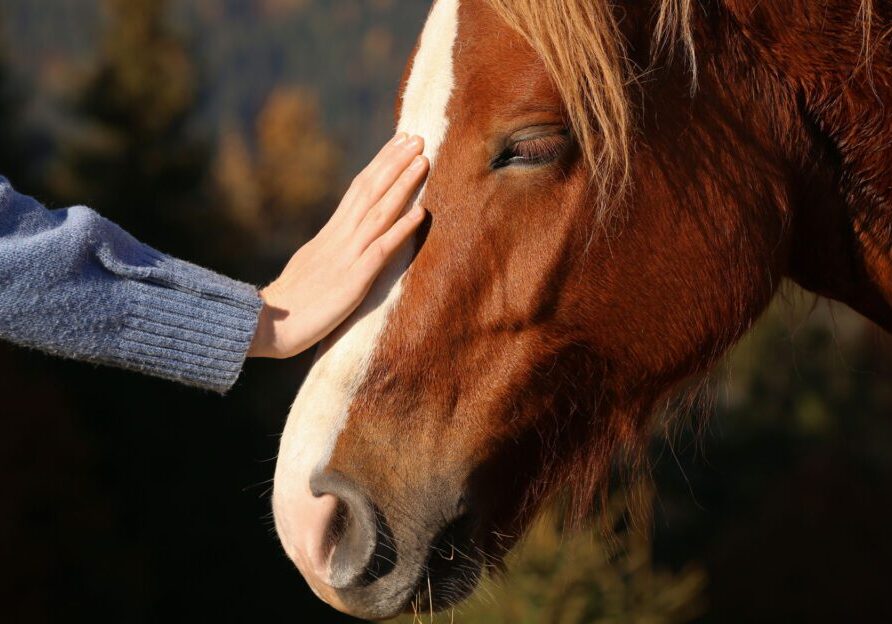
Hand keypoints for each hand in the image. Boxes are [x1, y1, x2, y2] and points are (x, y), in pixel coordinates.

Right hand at [248, 133, 428, 358]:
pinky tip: (420, 213)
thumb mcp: (311, 266)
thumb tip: (342, 239)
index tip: (399, 142)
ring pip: (378, 212)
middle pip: (369, 190)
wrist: (263, 325)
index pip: (358, 189)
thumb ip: (329, 250)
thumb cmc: (287, 305)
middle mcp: (338, 238)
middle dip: (394, 162)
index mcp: (329, 234)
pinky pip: (381, 250)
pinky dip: (401, 229)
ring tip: (423, 161)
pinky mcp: (352, 281)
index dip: (380, 164)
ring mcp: (346, 257)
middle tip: (417, 137)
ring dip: (402, 185)